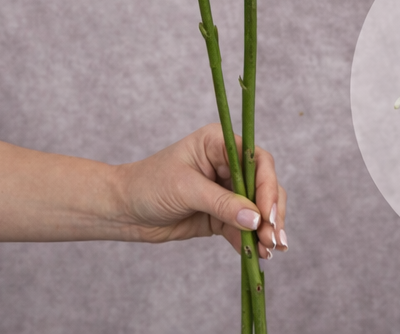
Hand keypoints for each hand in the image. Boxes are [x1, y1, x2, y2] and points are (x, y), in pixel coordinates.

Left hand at [113, 124, 286, 256]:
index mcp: (219, 143)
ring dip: (265, 230)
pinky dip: (251, 241)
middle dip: (271, 212)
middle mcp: (227, 164)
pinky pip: (243, 227)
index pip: (256, 160)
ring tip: (270, 252)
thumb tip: (255, 219)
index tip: (268, 215)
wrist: (124, 209)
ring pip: (257, 209)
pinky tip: (257, 256)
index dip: (267, 186)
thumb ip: (222, 203)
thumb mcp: (186, 190)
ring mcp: (225, 190)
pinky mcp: (220, 215)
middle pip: (263, 185)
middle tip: (275, 239)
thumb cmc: (149, 184)